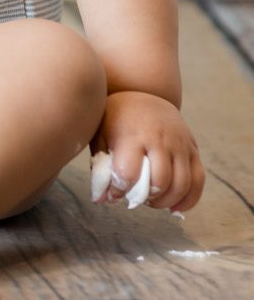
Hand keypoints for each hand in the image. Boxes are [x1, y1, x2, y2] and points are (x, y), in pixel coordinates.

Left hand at [92, 90, 204, 212]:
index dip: (120, 190)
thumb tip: (100, 199)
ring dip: (166, 201)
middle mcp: (160, 138)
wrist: (142, 91)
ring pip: (181, 184)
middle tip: (136, 198)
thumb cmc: (116, 117)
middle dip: (146, 198)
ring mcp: (180, 143)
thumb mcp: (100, 135)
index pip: (129, 173)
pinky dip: (189, 200)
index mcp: (133, 134)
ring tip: (151, 200)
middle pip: (160, 181)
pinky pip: (198, 180)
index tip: (114, 193)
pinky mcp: (193, 148)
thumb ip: (100, 167)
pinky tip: (174, 208)